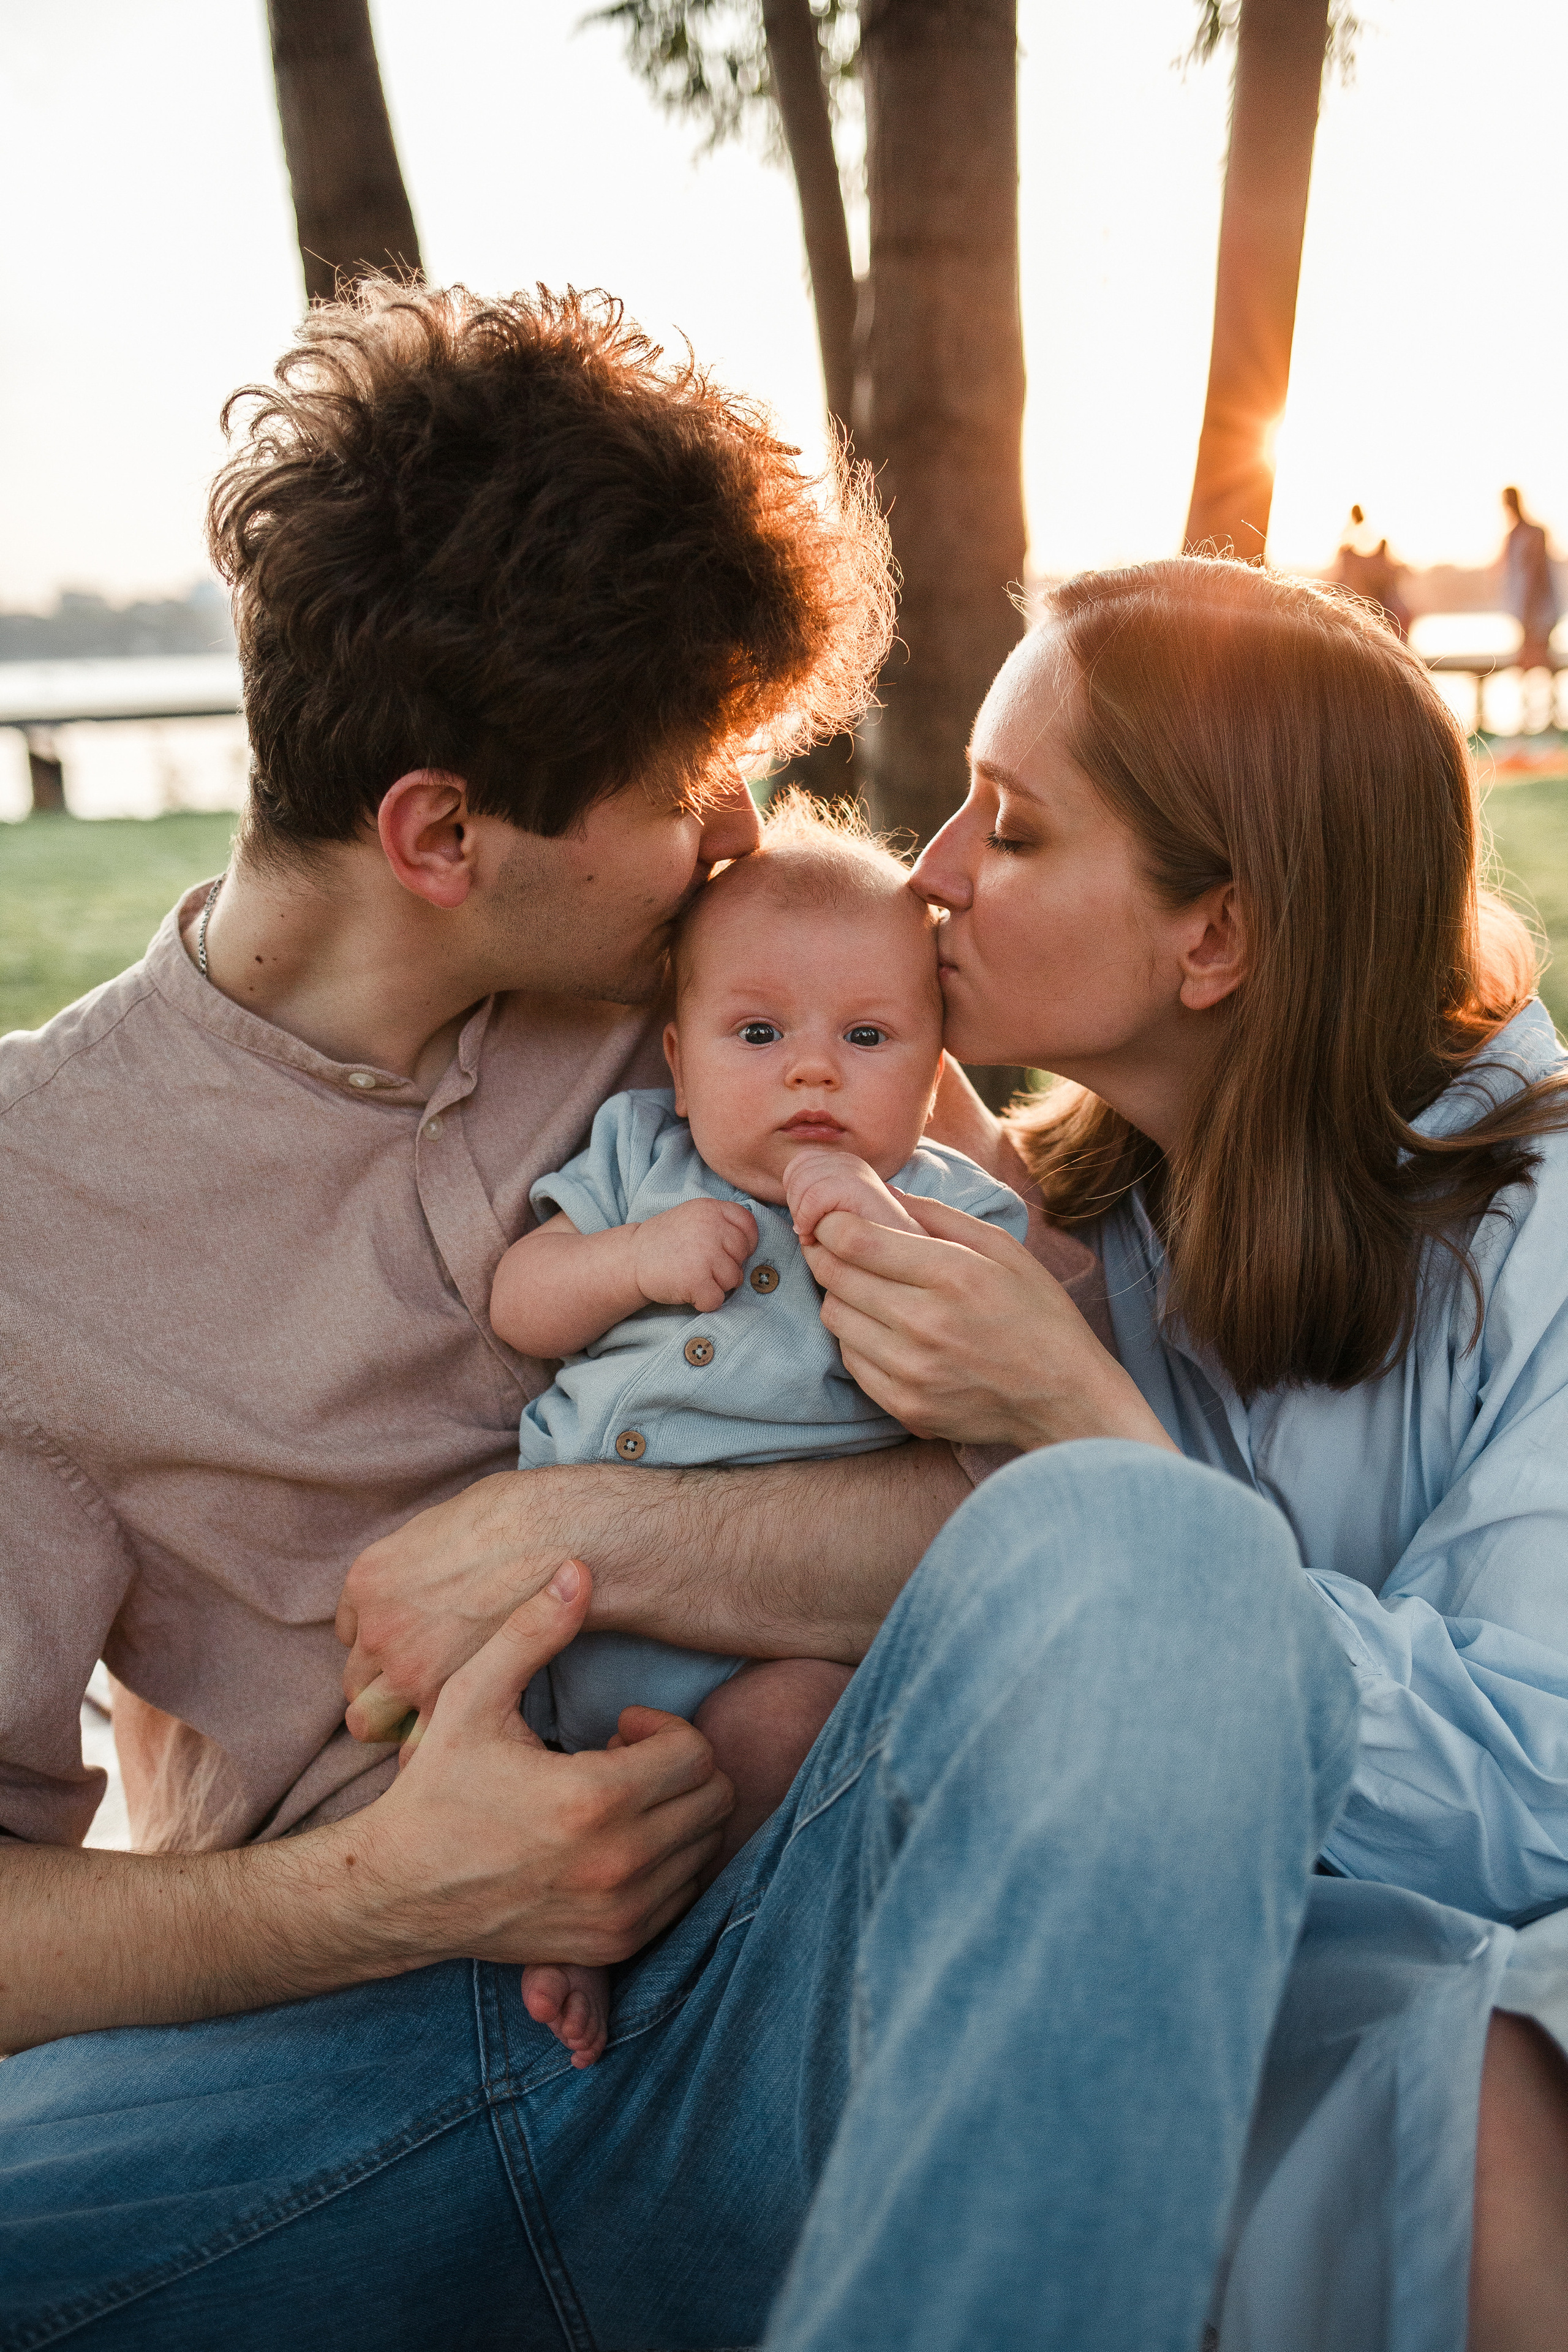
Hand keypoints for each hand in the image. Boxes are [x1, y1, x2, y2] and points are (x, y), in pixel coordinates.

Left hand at [339, 1470, 589, 1739]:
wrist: (555, 1540)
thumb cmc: (510, 1519)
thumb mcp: (439, 1525)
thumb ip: (416, 1564)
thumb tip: (424, 1575)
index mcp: (368, 1580)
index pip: (352, 1630)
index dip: (384, 1639)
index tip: (414, 1643)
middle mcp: (376, 1627)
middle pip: (356, 1679)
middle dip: (383, 1684)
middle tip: (423, 1685)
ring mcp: (406, 1667)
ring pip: (370, 1718)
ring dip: (397, 1718)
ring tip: (434, 1716)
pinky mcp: (443, 1697)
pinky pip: (414, 1742)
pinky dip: (426, 1741)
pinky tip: (454, 1730)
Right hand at [353, 1560, 732, 1974]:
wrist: (396, 1892)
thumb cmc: (435, 1788)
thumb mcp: (471, 1698)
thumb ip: (530, 1632)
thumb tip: (577, 1569)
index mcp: (594, 1799)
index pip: (696, 1753)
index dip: (664, 1728)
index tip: (619, 1726)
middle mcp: (618, 1863)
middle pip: (714, 1800)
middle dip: (679, 1767)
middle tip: (624, 1759)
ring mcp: (620, 1912)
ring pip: (705, 1849)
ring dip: (675, 1814)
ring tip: (615, 1799)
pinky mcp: (612, 1943)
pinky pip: (682, 1894)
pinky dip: (666, 1862)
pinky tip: (612, 1841)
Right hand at [632, 1198, 757, 1312]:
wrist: (631, 1259)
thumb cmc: (665, 1241)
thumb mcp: (692, 1216)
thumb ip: (720, 1222)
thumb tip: (751, 1245)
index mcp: (711, 1209)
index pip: (748, 1225)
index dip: (746, 1243)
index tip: (731, 1252)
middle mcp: (711, 1228)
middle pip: (743, 1255)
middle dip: (728, 1266)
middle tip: (703, 1266)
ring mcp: (705, 1255)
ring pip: (734, 1279)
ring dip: (717, 1285)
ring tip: (693, 1276)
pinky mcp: (697, 1281)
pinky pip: (717, 1299)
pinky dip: (704, 1302)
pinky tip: (688, 1290)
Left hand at [784, 1146, 923, 1244]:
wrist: (902, 1250)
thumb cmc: (865, 1237)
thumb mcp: (833, 1210)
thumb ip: (812, 1197)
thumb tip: (786, 1197)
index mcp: (841, 1161)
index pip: (797, 1165)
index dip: (795, 1196)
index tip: (808, 1223)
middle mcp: (848, 1160)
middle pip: (796, 1175)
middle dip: (796, 1208)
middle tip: (811, 1233)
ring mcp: (855, 1170)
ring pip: (801, 1186)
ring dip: (803, 1218)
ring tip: (818, 1236)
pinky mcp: (857, 1186)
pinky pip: (813, 1199)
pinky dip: (809, 1222)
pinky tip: (820, 1237)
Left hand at [801, 1190, 1174, 1453]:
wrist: (1065, 1398)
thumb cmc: (1038, 1314)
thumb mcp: (1002, 1247)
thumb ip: (938, 1215)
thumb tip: (879, 1191)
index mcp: (952, 1275)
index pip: (854, 1241)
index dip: (830, 1225)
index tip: (831, 1220)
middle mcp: (925, 1324)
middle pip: (835, 1278)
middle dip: (826, 1255)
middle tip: (836, 1248)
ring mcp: (912, 1371)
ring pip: (835, 1319)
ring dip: (840, 1297)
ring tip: (866, 1290)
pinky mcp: (905, 1406)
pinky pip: (850, 1361)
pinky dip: (856, 1339)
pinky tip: (882, 1330)